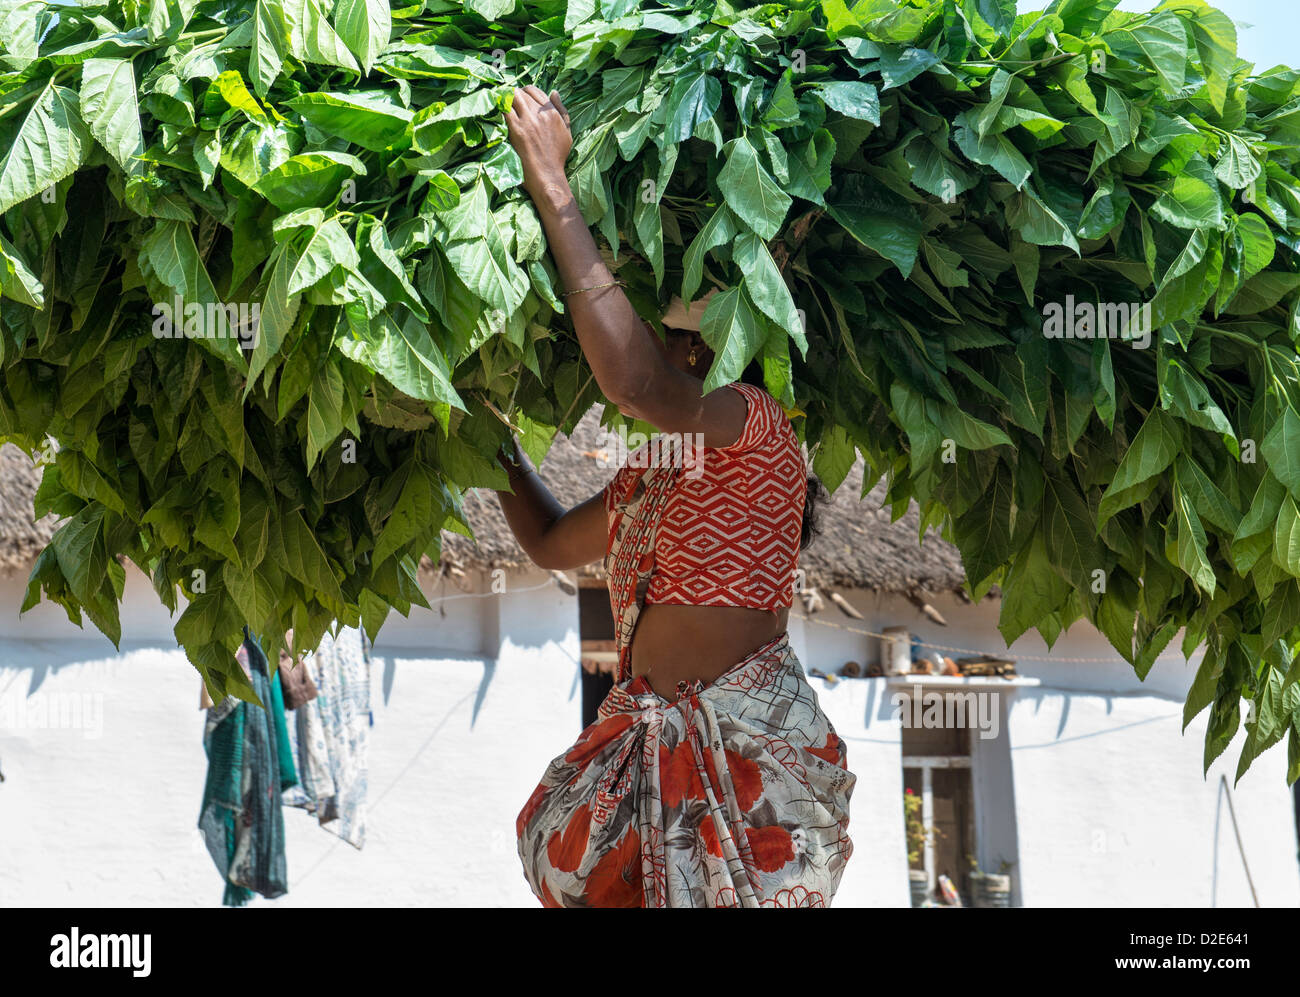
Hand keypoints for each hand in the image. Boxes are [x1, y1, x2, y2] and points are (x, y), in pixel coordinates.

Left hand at [504, 85, 573, 212]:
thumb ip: (562, 111)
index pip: (535, 91)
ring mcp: (527, 121)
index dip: (526, 91)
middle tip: (509, 101)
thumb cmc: (557, 157)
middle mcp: (539, 113)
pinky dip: (499, 107)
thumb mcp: (567, 132)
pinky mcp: (515, 129)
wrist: (547, 175)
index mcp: (552, 113)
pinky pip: (504, 109)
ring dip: (505, 97)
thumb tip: (554, 92)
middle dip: (515, 94)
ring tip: (501, 103)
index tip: (521, 97)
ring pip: (512, 97)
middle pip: (522, 93)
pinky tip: (496, 110)